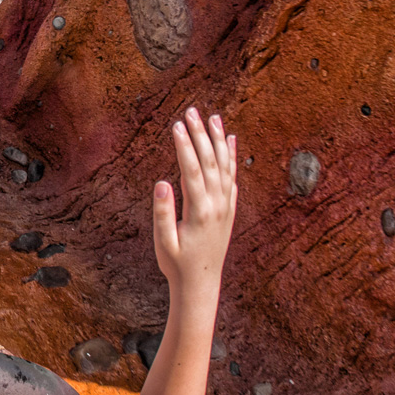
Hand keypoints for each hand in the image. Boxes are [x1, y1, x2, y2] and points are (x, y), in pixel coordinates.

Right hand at [153, 108, 236, 287]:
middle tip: (192, 111)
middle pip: (210, 162)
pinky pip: (233, 177)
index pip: (191, 171)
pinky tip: (230, 141)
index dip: (184, 146)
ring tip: (214, 117)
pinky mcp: (229, 209)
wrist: (201, 284)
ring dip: (219, 140)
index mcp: (199, 211)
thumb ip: (162, 212)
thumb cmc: (176, 264)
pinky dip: (232, 157)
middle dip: (201, 134)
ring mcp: (226, 206)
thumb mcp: (163, 242)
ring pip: (224, 166)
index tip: (177, 125)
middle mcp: (217, 205)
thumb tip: (161, 182)